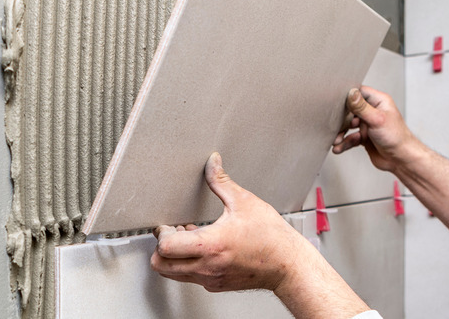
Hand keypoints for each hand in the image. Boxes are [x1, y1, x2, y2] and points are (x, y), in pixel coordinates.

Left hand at [150, 152, 307, 292]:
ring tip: (187, 239)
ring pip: (173, 274)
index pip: (165, 248)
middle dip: (160, 248)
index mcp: (211, 245)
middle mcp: (207, 266)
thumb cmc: (271, 237)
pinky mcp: (216, 285)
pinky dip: (187, 264)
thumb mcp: (244, 202)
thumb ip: (221, 180)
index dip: (162, 233)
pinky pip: (190, 277)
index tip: (169, 224)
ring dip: (173, 257)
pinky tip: (202, 248)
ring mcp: (211, 278)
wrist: (288, 265)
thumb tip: (212, 162)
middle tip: (171, 233)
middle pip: (161, 265)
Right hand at [332, 86, 421, 172]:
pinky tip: (339, 147)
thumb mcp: (377, 119)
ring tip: (336, 140)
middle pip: (349, 110)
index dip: (347, 96)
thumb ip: (361, 107)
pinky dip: (344, 143)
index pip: (359, 92)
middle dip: (341, 120)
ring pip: (348, 125)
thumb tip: (351, 92)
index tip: (337, 102)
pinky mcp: (364, 137)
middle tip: (335, 126)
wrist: (401, 159)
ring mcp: (367, 125)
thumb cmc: (397, 137)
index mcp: (379, 102)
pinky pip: (350, 138)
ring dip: (340, 133)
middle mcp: (372, 111)